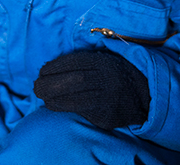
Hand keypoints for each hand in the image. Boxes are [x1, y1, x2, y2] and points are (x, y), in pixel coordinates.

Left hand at [33, 50, 149, 129]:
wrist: (143, 96)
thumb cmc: (110, 76)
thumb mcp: (99, 62)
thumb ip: (77, 64)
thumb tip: (45, 70)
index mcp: (104, 63)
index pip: (76, 63)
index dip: (55, 67)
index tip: (41, 71)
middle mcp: (110, 80)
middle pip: (77, 80)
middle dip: (51, 84)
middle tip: (36, 87)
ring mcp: (111, 100)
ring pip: (79, 99)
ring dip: (54, 99)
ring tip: (43, 97)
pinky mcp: (109, 117)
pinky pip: (83, 113)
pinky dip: (64, 108)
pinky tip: (53, 105)